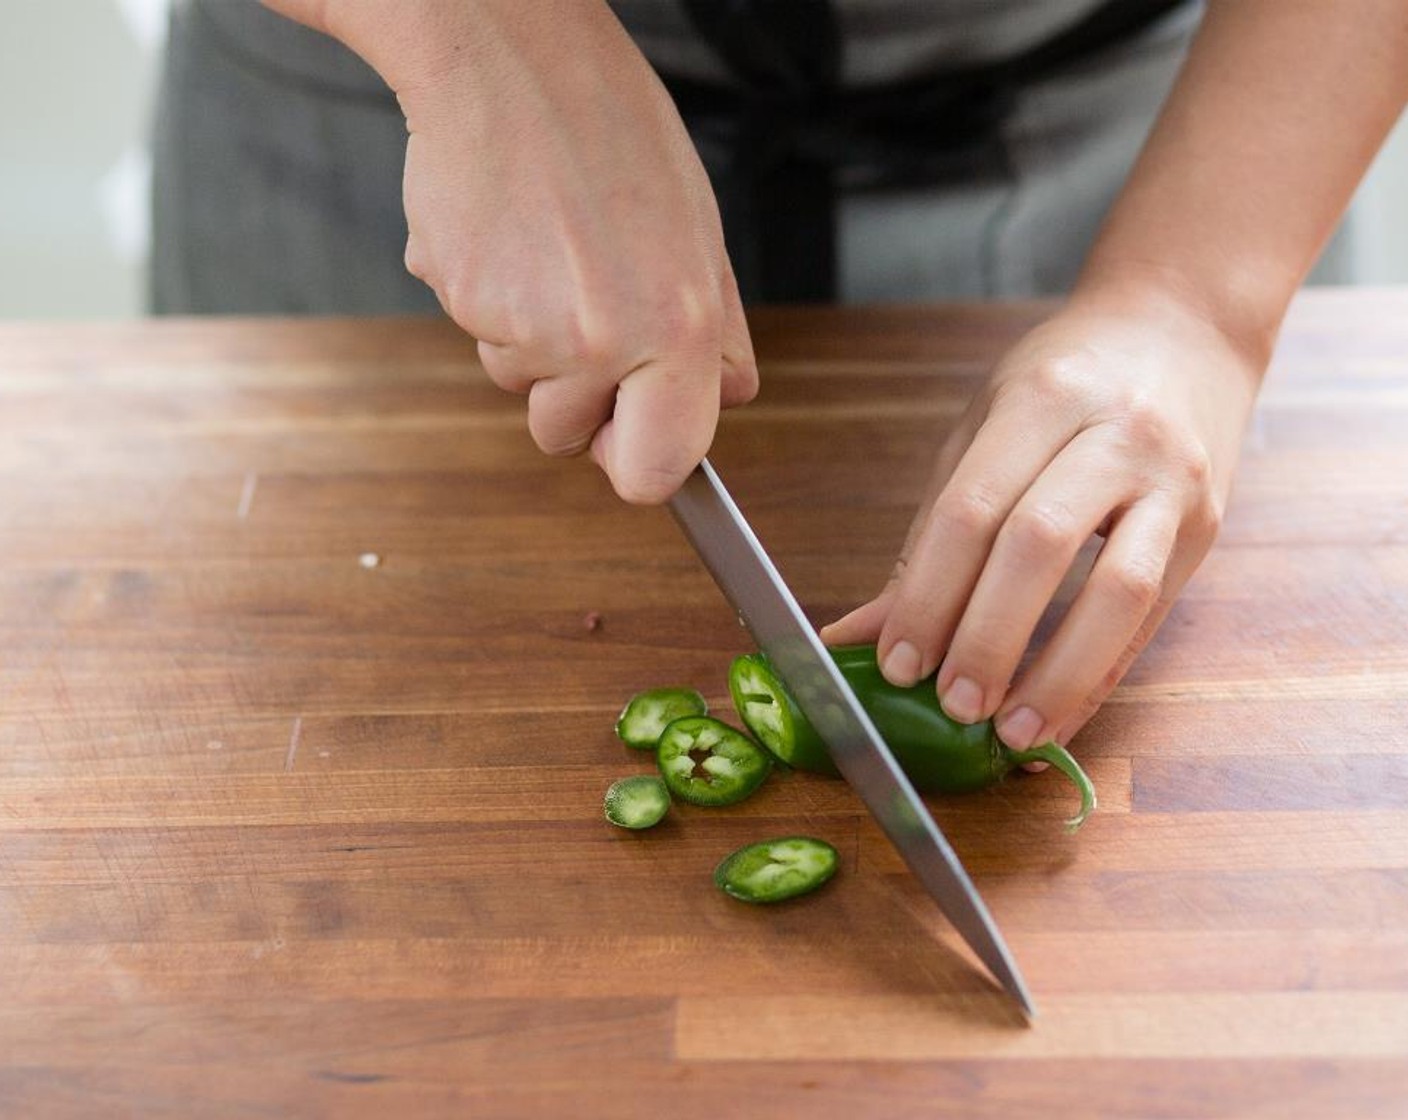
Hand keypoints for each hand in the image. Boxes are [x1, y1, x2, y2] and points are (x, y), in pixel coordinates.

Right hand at [391, 2, 756, 501]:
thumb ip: (717, 332)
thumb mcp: (699, 229)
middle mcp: (600, 340)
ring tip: (548, 249)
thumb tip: (726, 397)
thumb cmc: (610, 128)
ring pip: (519, 383)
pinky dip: (490, 296)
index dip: (639, 461)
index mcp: (676, 328)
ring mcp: (521, 325)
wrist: (506, 54)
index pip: (653, 471)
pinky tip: (509, 234)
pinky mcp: (460, 299)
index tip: (632, 435)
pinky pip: (477, 331)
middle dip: (572, 396)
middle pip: (566, 437)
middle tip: (585, 307)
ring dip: (531, 339)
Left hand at [821, 285, 1262, 749]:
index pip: (972, 507)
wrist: (1186, 328)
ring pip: (1118, 591)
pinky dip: (1100, 676)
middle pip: (1039, 546)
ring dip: (1057, 674)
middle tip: (947, 705)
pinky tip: (1059, 719)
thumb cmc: (1067, 380)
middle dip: (986, 638)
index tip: (896, 663)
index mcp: (1041, 399)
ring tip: (1009, 734)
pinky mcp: (1206, 526)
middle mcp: (1115, 435)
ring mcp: (1172, 481)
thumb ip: (930, 532)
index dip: (929, 593)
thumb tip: (860, 632)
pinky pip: (1152, 617)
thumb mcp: (986, 427)